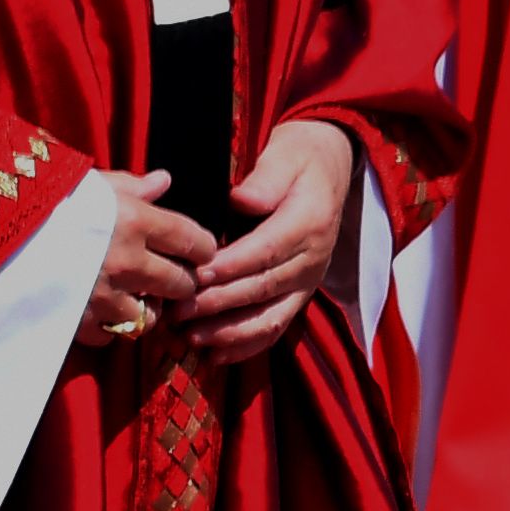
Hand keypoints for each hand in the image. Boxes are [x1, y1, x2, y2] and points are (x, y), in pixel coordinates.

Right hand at [78, 172, 213, 353]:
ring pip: (150, 317)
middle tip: (172, 276)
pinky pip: (110, 338)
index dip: (203, 247)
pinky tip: (101, 310)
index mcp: (134, 220)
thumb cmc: (43, 199)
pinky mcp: (78, 322)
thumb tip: (165, 180)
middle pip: (182, 284)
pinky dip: (110, 328)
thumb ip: (132, 186)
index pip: (193, 240)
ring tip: (133, 296)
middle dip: (182, 281)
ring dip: (146, 309)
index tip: (198, 249)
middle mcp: (127, 262)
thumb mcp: (90, 184)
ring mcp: (104, 297)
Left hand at [184, 123, 358, 364]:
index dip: (230, 267)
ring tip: (191, 336)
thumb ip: (265, 178)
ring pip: (270, 317)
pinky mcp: (299, 295)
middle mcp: (312, 259)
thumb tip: (241, 198)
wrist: (330, 169)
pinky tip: (215, 355)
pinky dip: (247, 345)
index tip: (195, 275)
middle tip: (179, 310)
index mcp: (308, 223)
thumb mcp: (285, 154)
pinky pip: (276, 327)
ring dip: (229, 332)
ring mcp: (307, 282)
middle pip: (262, 288)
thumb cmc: (299, 159)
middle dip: (219, 304)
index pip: (265, 251)